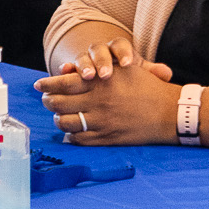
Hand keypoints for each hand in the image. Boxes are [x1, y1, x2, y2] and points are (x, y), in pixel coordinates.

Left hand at [35, 55, 177, 145]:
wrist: (169, 112)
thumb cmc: (147, 86)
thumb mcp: (124, 69)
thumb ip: (97, 68)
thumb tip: (69, 71)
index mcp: (100, 82)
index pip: (63, 83)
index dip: (47, 84)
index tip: (40, 85)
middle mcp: (98, 102)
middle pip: (59, 103)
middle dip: (48, 101)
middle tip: (46, 100)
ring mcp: (102, 122)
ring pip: (66, 123)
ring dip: (57, 119)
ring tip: (57, 116)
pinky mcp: (107, 139)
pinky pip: (80, 140)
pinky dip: (71, 136)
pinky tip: (70, 132)